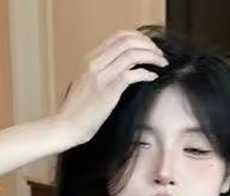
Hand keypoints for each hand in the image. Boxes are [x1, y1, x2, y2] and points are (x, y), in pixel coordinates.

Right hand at [54, 30, 167, 145]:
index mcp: (91, 59)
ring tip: (161, 64)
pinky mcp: (108, 92)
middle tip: (160, 55)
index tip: (150, 47)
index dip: (139, 38)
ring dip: (151, 56)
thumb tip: (123, 70)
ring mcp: (101, 76)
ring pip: (131, 55)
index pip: (118, 36)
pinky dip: (146, 73)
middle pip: (127, 41)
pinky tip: (153, 77)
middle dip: (149, 45)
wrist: (67, 126)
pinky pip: (131, 75)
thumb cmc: (79, 111)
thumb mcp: (89, 84)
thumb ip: (102, 73)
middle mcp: (95, 63)